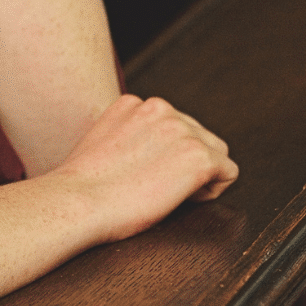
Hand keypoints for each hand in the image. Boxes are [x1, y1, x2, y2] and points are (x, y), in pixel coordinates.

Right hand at [44, 94, 238, 244]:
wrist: (78, 202)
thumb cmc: (83, 186)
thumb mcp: (101, 142)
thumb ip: (127, 133)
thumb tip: (149, 151)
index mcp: (134, 103)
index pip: (170, 124)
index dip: (164, 153)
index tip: (144, 172)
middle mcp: (161, 108)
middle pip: (197, 135)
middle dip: (184, 161)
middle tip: (156, 187)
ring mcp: (181, 130)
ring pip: (215, 151)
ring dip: (200, 173)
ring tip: (168, 192)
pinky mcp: (198, 156)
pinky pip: (227, 172)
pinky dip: (212, 189)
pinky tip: (184, 198)